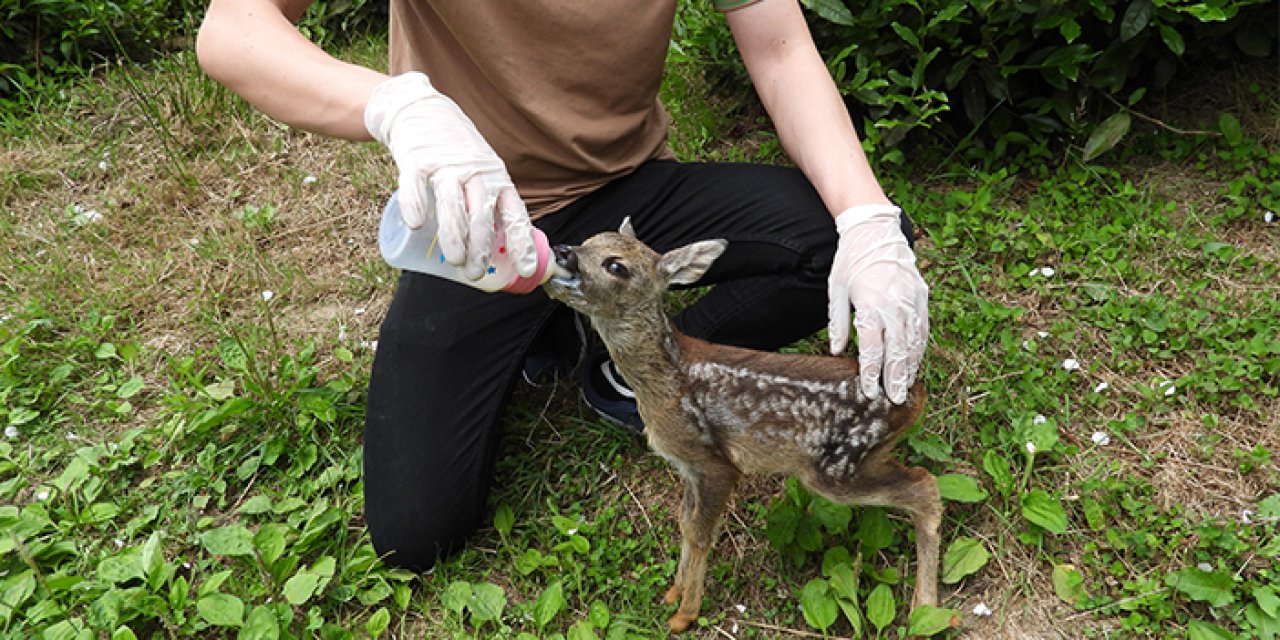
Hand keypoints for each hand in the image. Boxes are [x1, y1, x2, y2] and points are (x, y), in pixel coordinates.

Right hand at [364, 72, 536, 279]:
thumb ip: (488, 206)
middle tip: (476, 273)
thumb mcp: (483, 173)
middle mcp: (476, 172)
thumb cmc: (456, 153)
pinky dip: (415, 204)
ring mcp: (446, 164)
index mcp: (497, 179)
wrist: (422, 110)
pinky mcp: (417, 158)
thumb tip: (496, 254)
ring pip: (453, 204)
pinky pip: (416, 184)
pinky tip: (416, 224)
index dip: (520, 241)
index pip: (514, 213)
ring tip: (455, 259)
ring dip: (455, 235)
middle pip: (482, 213)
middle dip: (481, 246)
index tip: (525, 268)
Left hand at [827, 204, 928, 403]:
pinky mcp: (921, 295)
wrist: (875, 230)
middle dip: (895, 377)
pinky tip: (916, 361)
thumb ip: (837, 322)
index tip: (869, 391)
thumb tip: (837, 351)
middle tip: (895, 400)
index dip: (871, 373)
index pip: (872, 348)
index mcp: (870, 304)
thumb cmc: (851, 259)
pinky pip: (923, 327)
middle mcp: (894, 304)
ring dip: (911, 366)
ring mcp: (911, 300)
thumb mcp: (836, 289)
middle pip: (897, 350)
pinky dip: (920, 347)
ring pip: (914, 341)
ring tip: (906, 386)